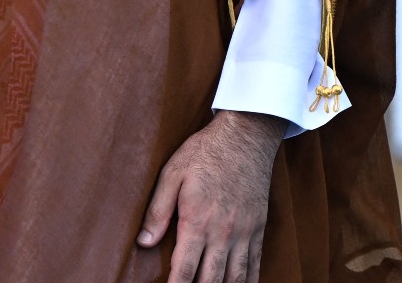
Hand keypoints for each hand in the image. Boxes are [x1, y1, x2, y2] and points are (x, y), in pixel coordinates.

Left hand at [138, 109, 283, 282]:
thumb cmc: (206, 151)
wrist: (247, 134)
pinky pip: (256, 263)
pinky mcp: (258, 226)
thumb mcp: (172, 174)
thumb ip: (157, 211)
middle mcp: (223, 232)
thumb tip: (143, 242)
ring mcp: (244, 231)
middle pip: (210, 281)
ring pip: (236, 277)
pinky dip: (249, 281)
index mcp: (197, 221)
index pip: (184, 271)